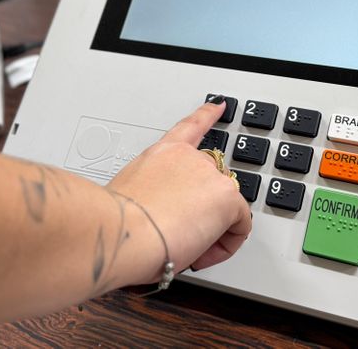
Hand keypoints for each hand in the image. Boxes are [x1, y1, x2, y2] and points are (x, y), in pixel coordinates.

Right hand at [106, 100, 250, 281]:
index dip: (208, 114)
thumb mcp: (126, 198)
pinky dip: (227, 244)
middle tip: (182, 234)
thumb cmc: (117, 223)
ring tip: (186, 247)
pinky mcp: (226, 196)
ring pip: (226, 206)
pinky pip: (240, 224)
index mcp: (161, 154)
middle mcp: (188, 158)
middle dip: (203, 208)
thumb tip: (149, 215)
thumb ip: (146, 198)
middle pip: (211, 182)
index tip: (220, 105)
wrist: (122, 232)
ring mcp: (209, 175)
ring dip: (213, 229)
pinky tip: (203, 252)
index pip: (191, 126)